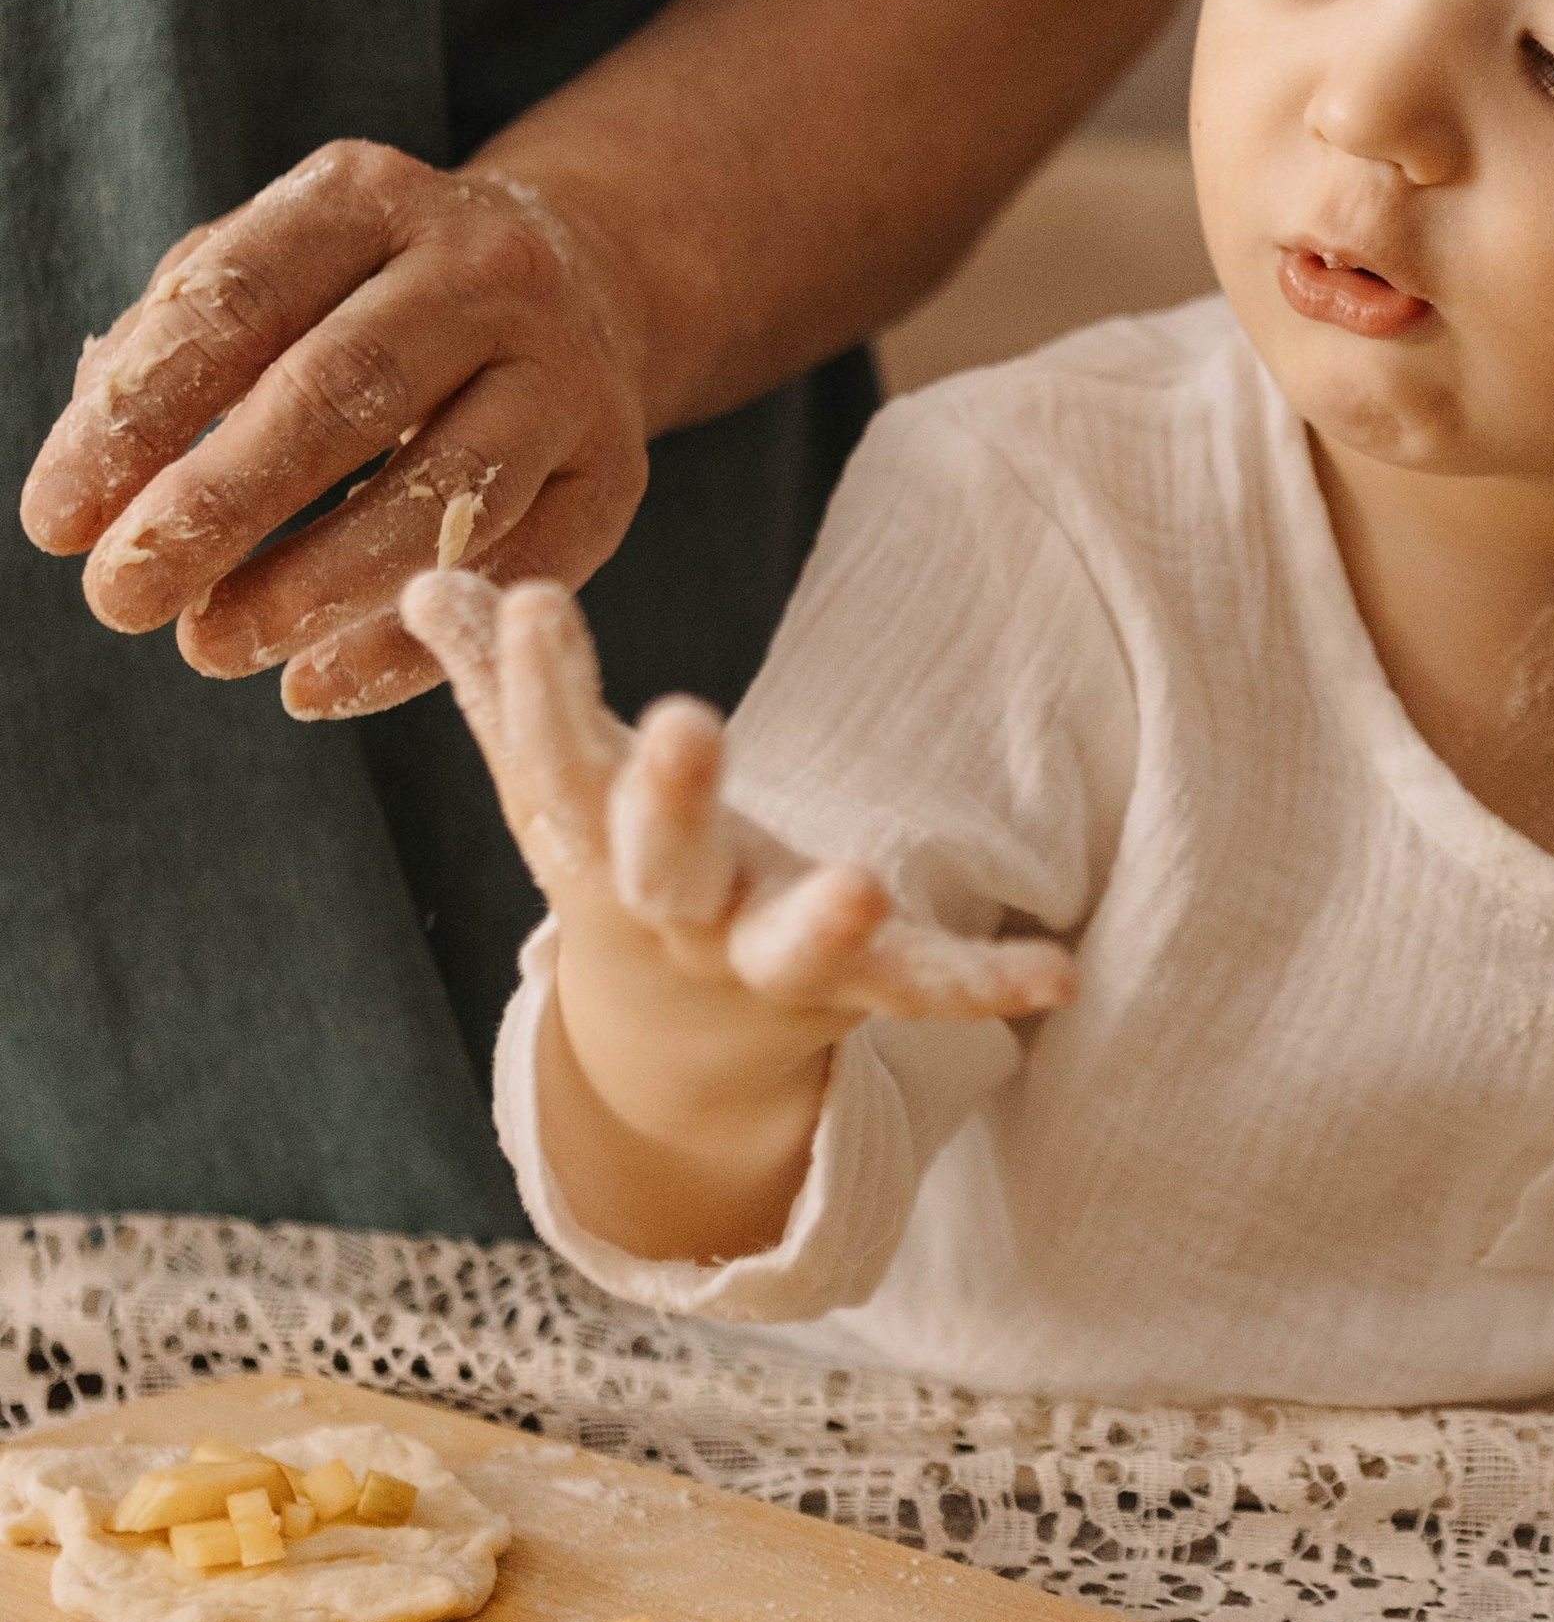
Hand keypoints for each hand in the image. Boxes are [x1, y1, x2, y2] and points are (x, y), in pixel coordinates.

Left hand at [18, 141, 652, 720]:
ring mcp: (564, 369)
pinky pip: (519, 570)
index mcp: (368, 197)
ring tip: (210, 645)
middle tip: (120, 597)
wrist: (579, 282)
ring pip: (446, 489)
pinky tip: (312, 687)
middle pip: (344, 388)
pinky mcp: (614, 470)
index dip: (142, 413)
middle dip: (219, 504)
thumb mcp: (266, 277)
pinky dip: (411, 644)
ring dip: (315, 582)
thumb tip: (88, 494)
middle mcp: (483, 268)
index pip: (242, 298)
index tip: (57, 521)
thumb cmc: (364, 296)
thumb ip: (166, 357)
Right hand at [400, 567, 1076, 1072]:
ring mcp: (769, 954)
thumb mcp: (556, 783)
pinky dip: (987, 985)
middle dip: (671, 794)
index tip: (528, 595)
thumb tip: (425, 580)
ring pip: (794, 946)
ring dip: (826, 920)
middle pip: (663, 857)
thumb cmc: (618, 863)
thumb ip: (503, 684)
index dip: (537, 682)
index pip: (553, 761)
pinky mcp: (860, 984)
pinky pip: (924, 987)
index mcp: (596, 848)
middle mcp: (678, 909)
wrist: (674, 1041)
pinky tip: (1060, 975)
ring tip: (864, 880)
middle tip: (686, 724)